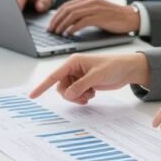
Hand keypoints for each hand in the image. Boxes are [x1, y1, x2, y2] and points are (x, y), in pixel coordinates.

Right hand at [29, 52, 149, 103]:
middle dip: (70, 95)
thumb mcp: (97, 75)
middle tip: (83, 97)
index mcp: (73, 62)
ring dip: (77, 97)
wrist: (127, 70)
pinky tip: (93, 93)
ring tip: (90, 95)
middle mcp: (74, 69)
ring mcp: (79, 77)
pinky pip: (76, 94)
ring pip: (68, 92)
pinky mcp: (85, 84)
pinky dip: (82, 97)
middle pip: (61, 87)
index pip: (54, 75)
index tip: (33, 95)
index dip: (43, 86)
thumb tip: (68, 94)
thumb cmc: (113, 66)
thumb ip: (81, 85)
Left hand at [46, 0, 139, 35]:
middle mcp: (90, 0)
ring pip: (72, 15)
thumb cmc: (113, 17)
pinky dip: (73, 28)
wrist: (131, 18)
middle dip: (56, 20)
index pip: (67, 5)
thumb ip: (84, 13)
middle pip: (67, 9)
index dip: (56, 15)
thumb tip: (67, 22)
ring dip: (62, 25)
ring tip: (58, 33)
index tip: (50, 24)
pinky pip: (82, 21)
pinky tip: (69, 33)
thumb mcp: (96, 11)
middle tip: (51, 30)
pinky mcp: (100, 16)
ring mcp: (95, 8)